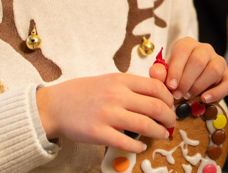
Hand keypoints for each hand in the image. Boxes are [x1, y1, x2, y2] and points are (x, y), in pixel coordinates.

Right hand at [36, 73, 175, 152]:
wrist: (55, 105)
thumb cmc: (83, 93)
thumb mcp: (109, 80)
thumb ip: (130, 86)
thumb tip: (158, 95)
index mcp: (120, 80)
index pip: (155, 87)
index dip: (169, 98)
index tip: (171, 106)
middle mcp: (116, 95)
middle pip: (155, 107)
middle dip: (169, 117)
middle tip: (171, 123)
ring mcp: (107, 114)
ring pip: (145, 125)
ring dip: (158, 132)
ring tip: (162, 134)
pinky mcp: (98, 133)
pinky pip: (126, 142)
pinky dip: (138, 146)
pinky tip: (141, 146)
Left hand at [149, 37, 227, 103]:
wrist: (189, 84)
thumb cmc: (175, 77)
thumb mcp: (165, 74)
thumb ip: (159, 73)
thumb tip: (155, 72)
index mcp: (187, 44)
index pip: (183, 50)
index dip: (176, 68)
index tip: (170, 86)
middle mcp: (205, 49)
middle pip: (199, 60)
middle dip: (186, 80)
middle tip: (178, 94)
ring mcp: (218, 61)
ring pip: (215, 69)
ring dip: (199, 86)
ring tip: (188, 96)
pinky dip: (217, 93)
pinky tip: (204, 99)